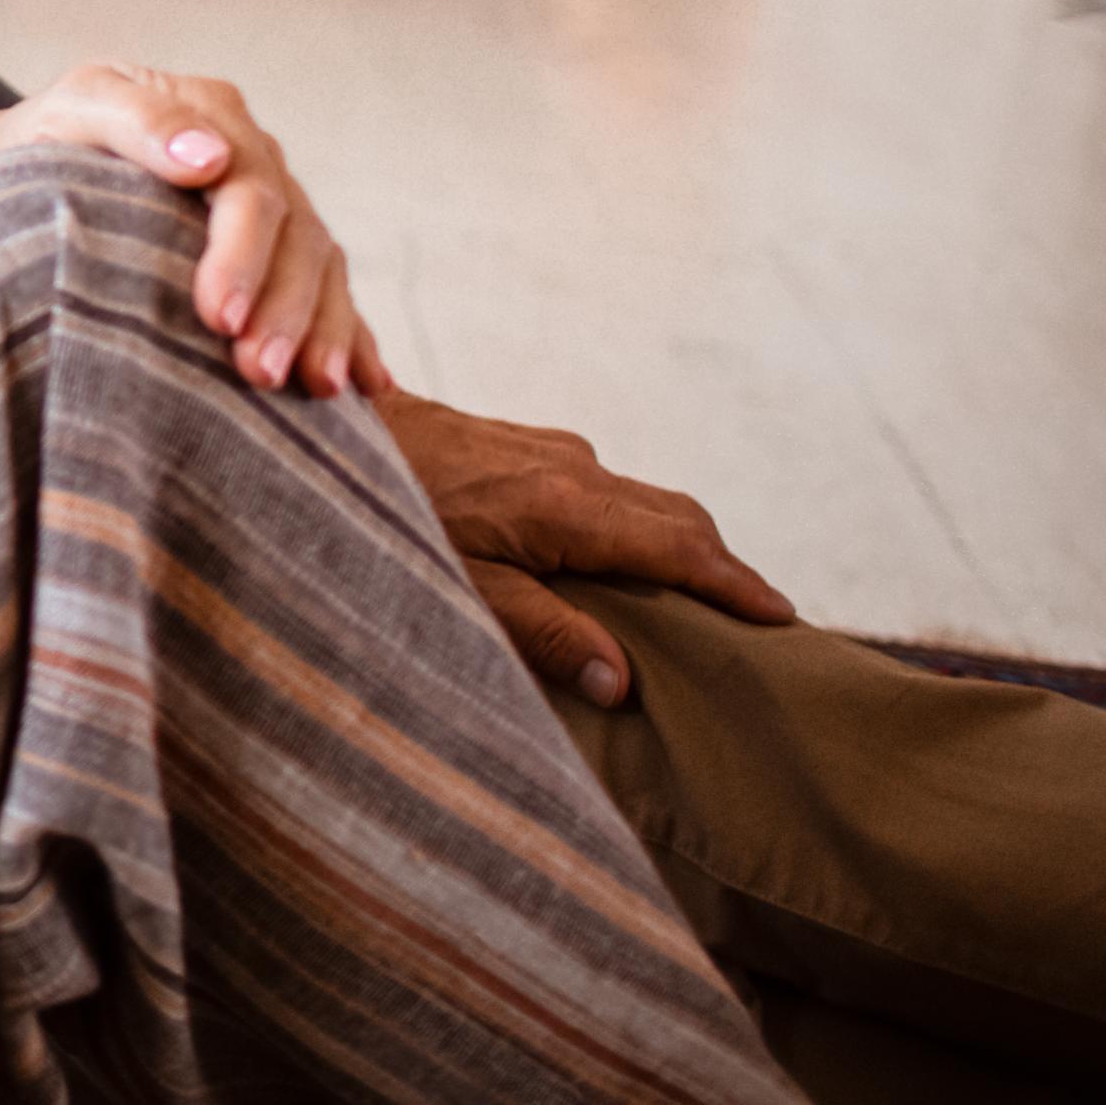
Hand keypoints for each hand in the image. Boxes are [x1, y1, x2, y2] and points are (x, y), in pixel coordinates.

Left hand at [0, 64, 391, 397]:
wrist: (28, 169)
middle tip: (260, 371)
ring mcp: (274, 209)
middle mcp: (256, 160)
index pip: (250, 185)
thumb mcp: (76, 110)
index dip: (243, 254)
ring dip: (322, 330)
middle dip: (285, 308)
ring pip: (321, 269)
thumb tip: (208, 157)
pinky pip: (330, 296)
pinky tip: (367, 386)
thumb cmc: (44, 142)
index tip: (219, 316)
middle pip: (295, 235)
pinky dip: (350, 338)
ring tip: (314, 388)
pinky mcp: (277, 255)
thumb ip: (136, 120)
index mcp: (215, 116)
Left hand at [374, 390, 794, 704]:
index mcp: (569, 505)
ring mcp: (549, 449)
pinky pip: (604, 488)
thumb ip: (544, 631)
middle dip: (720, 566)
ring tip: (698, 601)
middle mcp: (573, 467)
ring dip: (676, 544)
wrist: (322, 425)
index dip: (738, 584)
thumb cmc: (388, 516)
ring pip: (641, 499)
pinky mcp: (523, 445)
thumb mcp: (463, 587)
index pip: (683, 546)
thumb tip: (622, 680)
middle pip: (676, 517)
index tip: (783, 619)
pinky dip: (633, 525)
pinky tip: (618, 562)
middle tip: (753, 622)